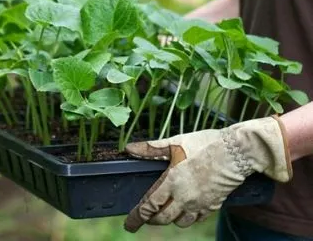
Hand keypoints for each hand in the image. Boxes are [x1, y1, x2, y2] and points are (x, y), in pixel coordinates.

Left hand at [123, 116, 291, 232]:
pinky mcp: (213, 205)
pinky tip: (187, 208)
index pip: (149, 206)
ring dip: (170, 219)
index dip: (137, 217)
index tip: (129, 224)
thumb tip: (129, 149)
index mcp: (172, 181)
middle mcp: (184, 197)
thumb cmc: (205, 144)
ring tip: (166, 211)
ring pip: (180, 222)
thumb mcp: (175, 142)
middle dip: (151, 220)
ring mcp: (200, 203)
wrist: (237, 151)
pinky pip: (197, 219)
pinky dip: (189, 217)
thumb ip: (151, 149)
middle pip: (163, 218)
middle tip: (146, 217)